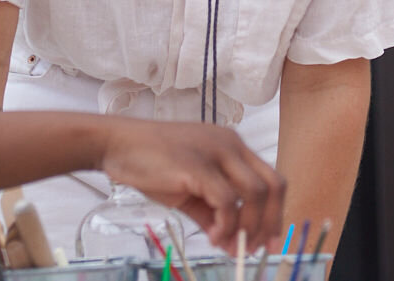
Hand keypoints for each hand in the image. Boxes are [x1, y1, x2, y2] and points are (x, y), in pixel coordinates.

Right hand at [98, 118, 285, 249]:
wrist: (117, 145)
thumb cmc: (150, 163)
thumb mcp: (189, 189)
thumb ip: (212, 212)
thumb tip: (229, 242)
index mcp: (232, 146)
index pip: (271, 179)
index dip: (276, 213)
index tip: (270, 242)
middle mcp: (231, 144)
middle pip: (273, 185)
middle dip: (270, 223)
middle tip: (256, 249)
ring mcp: (216, 151)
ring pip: (256, 193)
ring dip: (248, 227)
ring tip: (230, 246)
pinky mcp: (198, 165)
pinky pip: (227, 201)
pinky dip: (227, 225)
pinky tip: (213, 237)